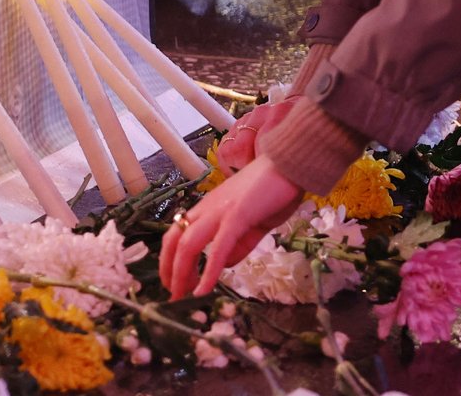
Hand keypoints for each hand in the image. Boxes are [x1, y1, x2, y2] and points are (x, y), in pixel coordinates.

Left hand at [159, 156, 302, 298]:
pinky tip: (204, 290)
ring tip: (181, 296)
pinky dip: (208, 271)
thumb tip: (225, 265)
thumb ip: (240, 243)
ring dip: (180, 273)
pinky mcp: (237, 216)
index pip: (178, 232)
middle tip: (172, 295)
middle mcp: (208, 208)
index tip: (174, 281)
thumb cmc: (276, 189)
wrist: (292, 163)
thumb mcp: (253, 221)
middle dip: (168, 270)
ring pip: (187, 244)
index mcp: (210, 207)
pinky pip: (218, 247)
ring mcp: (220, 211)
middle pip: (174, 240)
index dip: (170, 258)